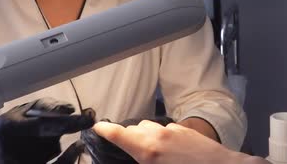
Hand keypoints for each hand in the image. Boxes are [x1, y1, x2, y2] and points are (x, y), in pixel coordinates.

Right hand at [0, 98, 93, 163]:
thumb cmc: (3, 128)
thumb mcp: (19, 112)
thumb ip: (44, 107)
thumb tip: (70, 109)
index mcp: (11, 127)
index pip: (45, 126)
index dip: (69, 123)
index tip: (89, 118)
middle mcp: (13, 149)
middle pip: (52, 143)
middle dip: (63, 134)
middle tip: (67, 126)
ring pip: (52, 154)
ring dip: (56, 147)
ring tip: (40, 141)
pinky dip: (65, 159)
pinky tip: (74, 149)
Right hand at [93, 120, 270, 163]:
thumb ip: (143, 159)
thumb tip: (140, 157)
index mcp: (148, 150)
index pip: (119, 134)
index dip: (106, 130)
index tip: (97, 127)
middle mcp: (159, 136)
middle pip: (135, 129)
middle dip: (128, 136)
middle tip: (127, 148)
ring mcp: (174, 131)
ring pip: (152, 127)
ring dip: (146, 135)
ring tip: (150, 150)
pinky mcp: (188, 131)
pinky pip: (168, 130)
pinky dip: (163, 137)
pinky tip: (170, 150)